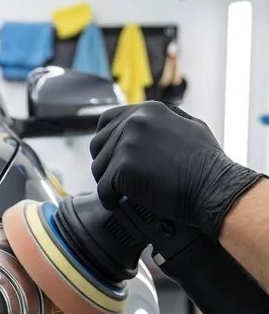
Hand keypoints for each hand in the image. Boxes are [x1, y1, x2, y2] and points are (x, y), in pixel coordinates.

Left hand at [90, 101, 263, 238]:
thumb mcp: (188, 126)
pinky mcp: (123, 166)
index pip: (106, 121)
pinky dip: (108, 199)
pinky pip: (102, 188)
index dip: (105, 141)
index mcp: (148, 110)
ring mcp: (127, 143)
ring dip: (107, 183)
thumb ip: (160, 122)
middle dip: (106, 164)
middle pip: (98, 145)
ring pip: (98, 167)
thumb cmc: (206, 163)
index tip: (110, 157)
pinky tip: (118, 203)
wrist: (214, 187)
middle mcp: (135, 121)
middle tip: (117, 180)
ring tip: (122, 192)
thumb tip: (141, 122)